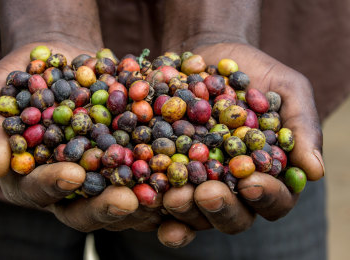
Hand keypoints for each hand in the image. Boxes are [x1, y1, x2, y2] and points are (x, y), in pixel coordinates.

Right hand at [0, 42, 164, 234]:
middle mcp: (67, 186)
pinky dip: (161, 171)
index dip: (54, 185)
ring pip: (120, 197)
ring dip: (142, 199)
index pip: (39, 191)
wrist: (59, 58)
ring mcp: (99, 175)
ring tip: (161, 193)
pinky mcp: (126, 158)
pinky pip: (145, 170)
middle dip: (106, 206)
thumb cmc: (17, 75)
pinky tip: (179, 168)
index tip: (74, 175)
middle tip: (128, 201)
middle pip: (85, 208)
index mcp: (30, 178)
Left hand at [158, 42, 324, 245]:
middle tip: (206, 193)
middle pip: (232, 216)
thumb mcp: (287, 90)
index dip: (265, 196)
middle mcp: (233, 187)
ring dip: (184, 209)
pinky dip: (153, 201)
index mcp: (267, 175)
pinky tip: (145, 198)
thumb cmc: (255, 73)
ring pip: (194, 213)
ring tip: (173, 194)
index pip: (274, 200)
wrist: (210, 55)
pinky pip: (160, 193)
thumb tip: (316, 171)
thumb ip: (302, 127)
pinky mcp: (167, 172)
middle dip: (220, 208)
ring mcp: (198, 183)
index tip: (251, 182)